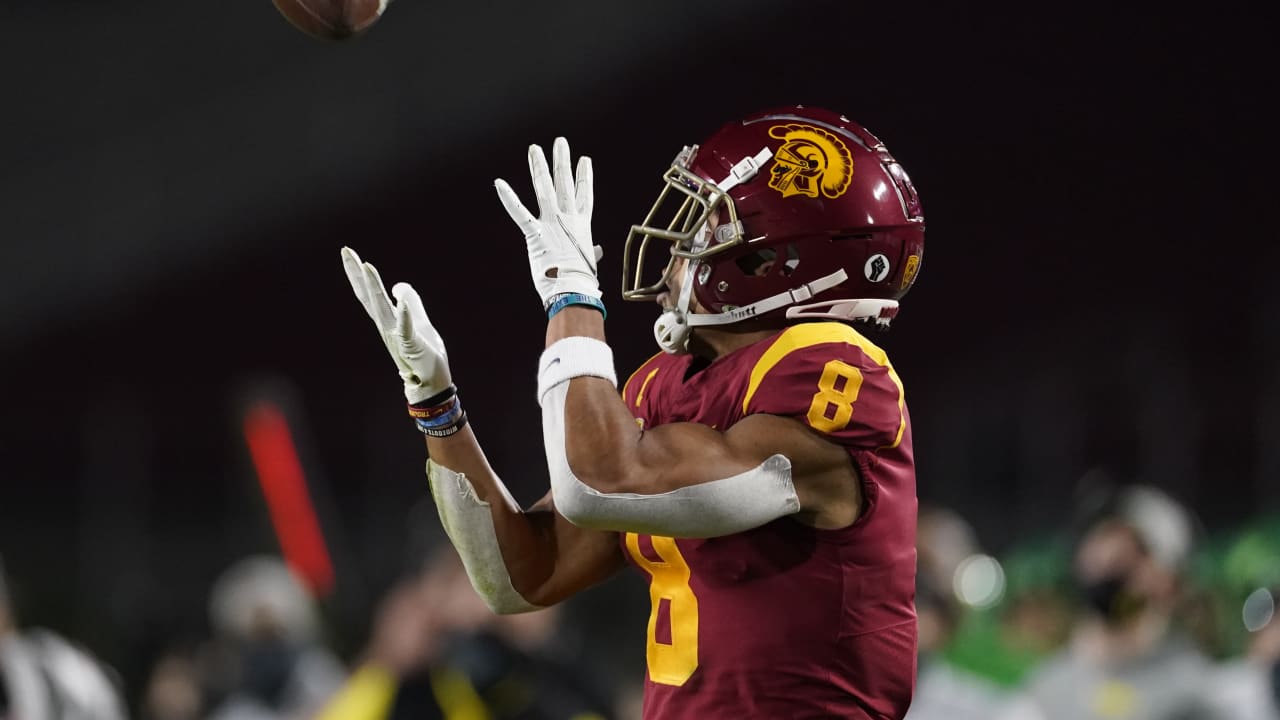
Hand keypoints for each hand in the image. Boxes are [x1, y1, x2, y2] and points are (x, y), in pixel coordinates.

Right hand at [341, 247, 450, 403]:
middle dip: (357, 273)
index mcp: (388, 319)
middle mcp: (386, 326)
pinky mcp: (411, 345)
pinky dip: (403, 316)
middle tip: (346, 251)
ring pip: (382, 308)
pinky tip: (399, 302)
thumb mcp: (419, 320)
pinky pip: (405, 329)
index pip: (369, 292)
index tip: (348, 252)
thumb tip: (397, 286)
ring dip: (374, 287)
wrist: (430, 382)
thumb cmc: (423, 353)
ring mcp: (396, 336)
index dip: (358, 273)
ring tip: (367, 266)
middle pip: (369, 295)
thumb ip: (410, 301)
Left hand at [495, 137, 601, 308]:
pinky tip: (499, 183)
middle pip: (565, 183)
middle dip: (562, 161)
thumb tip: (597, 251)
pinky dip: (509, 199)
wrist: (574, 290)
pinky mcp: (535, 234)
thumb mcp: (588, 263)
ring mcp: (551, 224)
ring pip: (544, 189)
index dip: (584, 177)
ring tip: (535, 149)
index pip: (585, 195)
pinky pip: (520, 213)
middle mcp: (568, 219)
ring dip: (538, 167)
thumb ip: (591, 253)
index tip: (584, 160)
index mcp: (582, 226)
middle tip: (560, 142)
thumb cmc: (582, 281)